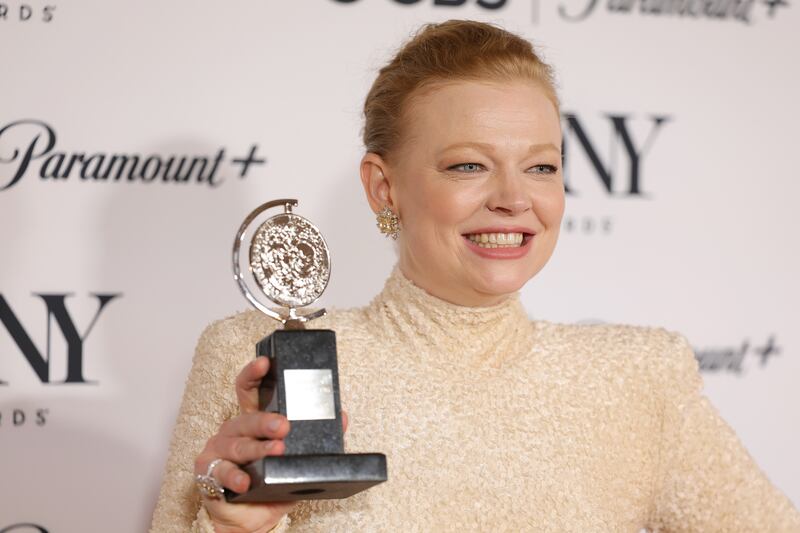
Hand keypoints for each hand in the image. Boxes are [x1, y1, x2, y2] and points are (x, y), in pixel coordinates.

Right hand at [195, 356, 348, 532]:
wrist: (251, 520)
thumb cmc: (271, 483)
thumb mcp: (298, 460)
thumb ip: (317, 438)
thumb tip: (343, 417)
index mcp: (253, 420)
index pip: (250, 390)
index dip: (255, 374)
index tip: (265, 362)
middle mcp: (234, 430)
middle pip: (246, 417)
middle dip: (265, 420)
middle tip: (284, 425)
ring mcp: (219, 449)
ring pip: (237, 444)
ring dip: (257, 448)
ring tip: (276, 450)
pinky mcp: (208, 472)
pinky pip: (221, 471)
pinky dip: (234, 475)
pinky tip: (244, 481)